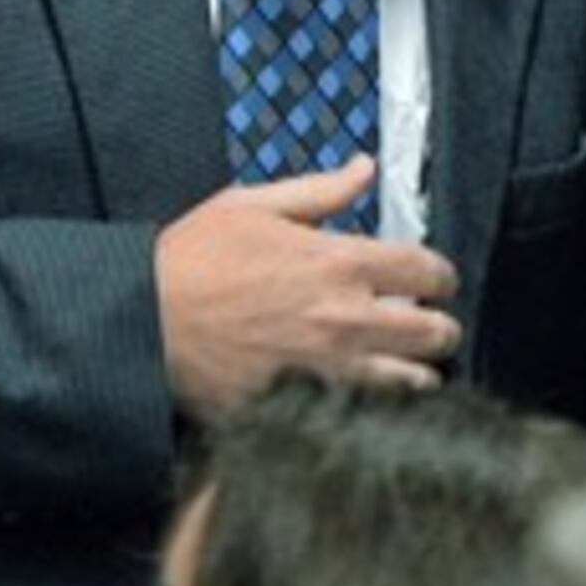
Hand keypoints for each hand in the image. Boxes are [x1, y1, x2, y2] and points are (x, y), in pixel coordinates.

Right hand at [153, 157, 461, 414]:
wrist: (143, 322)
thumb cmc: (193, 259)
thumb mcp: (252, 205)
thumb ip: (320, 192)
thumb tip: (365, 168)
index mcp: (339, 261)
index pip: (428, 272)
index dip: (441, 277)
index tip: (434, 283)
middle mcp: (346, 317)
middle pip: (434, 333)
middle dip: (442, 329)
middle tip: (431, 328)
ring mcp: (329, 369)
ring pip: (412, 383)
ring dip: (420, 374)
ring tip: (413, 370)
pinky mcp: (306, 406)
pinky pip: (368, 416)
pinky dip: (381, 410)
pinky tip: (375, 402)